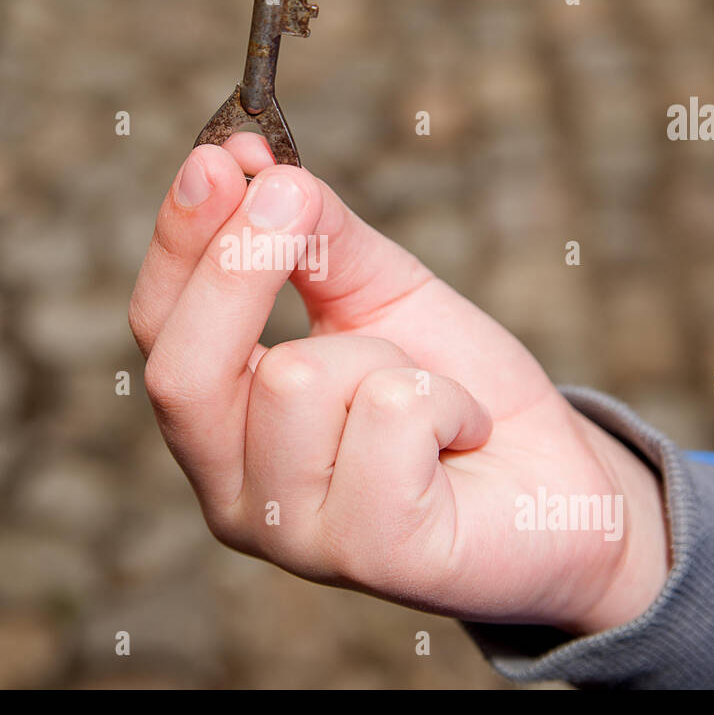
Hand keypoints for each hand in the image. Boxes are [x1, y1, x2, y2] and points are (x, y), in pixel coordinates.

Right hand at [129, 135, 668, 633]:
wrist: (555, 478)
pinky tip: (461, 432)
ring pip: (301, 379)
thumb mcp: (378, 293)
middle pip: (182, 371)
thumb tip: (254, 166)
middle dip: (240, 265)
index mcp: (223, 426)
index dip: (179, 241)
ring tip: (428, 390)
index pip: (158, 330)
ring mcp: (295, 535)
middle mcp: (234, 492)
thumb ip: (313, 239)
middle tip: (294, 197)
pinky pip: (391, 413)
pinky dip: (446, 396)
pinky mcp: (372, 554)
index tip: (215, 160)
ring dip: (386, 354)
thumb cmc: (455, 387)